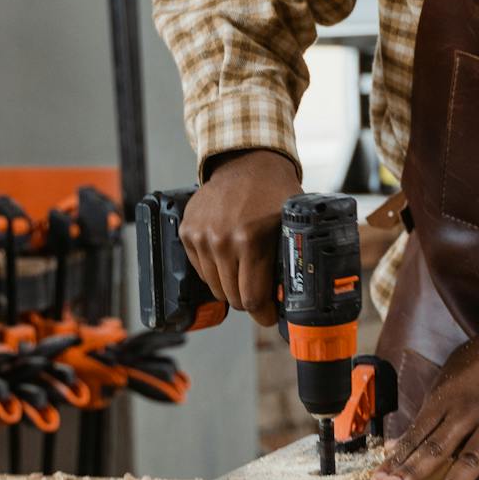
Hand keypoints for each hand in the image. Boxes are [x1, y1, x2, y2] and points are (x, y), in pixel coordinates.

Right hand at [181, 149, 299, 325]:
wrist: (246, 163)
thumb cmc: (273, 193)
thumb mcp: (290, 224)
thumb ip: (289, 259)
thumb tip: (291, 297)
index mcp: (251, 240)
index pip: (252, 299)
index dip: (263, 314)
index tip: (269, 316)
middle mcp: (222, 240)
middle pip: (232, 297)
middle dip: (249, 300)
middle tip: (260, 293)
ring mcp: (201, 236)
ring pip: (214, 287)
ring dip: (230, 285)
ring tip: (244, 271)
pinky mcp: (187, 232)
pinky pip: (200, 270)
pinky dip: (214, 270)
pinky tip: (228, 256)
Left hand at [371, 328, 478, 479]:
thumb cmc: (475, 368)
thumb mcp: (444, 386)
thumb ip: (424, 421)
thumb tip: (392, 449)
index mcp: (445, 400)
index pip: (417, 435)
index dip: (398, 459)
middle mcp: (467, 410)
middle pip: (437, 446)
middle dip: (414, 470)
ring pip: (472, 454)